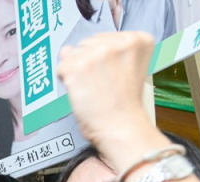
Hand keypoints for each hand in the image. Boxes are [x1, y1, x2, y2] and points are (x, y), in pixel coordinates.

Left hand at [58, 31, 157, 154]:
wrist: (121, 126)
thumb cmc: (124, 105)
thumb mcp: (129, 68)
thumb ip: (109, 52)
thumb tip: (69, 48)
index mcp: (138, 39)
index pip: (104, 38)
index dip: (102, 59)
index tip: (111, 74)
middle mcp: (119, 42)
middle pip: (87, 44)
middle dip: (88, 63)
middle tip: (100, 84)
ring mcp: (97, 53)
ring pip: (72, 54)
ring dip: (76, 71)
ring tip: (92, 88)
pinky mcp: (77, 66)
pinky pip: (61, 67)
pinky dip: (65, 80)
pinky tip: (81, 91)